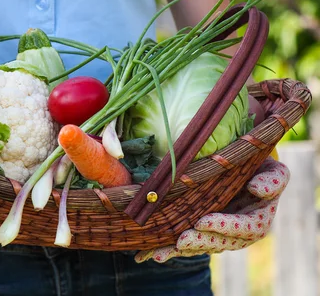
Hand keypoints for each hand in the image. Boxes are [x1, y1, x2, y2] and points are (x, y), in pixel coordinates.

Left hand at [135, 157, 288, 262]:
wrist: (247, 172)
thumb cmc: (260, 169)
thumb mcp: (274, 171)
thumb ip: (272, 180)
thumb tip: (258, 189)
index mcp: (257, 221)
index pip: (243, 227)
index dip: (223, 225)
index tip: (204, 221)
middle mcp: (237, 234)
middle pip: (218, 242)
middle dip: (199, 242)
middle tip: (181, 241)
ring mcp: (218, 236)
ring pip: (198, 246)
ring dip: (178, 250)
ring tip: (158, 255)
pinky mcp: (201, 233)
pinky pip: (185, 243)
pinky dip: (168, 250)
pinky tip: (150, 255)